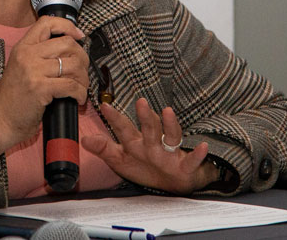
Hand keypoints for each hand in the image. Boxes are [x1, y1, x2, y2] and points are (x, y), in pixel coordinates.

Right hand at [0, 15, 87, 151]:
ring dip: (83, 77)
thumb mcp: (22, 66)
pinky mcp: (40, 88)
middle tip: (82, 71)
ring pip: (73, 64)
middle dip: (82, 57)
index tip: (79, 36)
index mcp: (23, 47)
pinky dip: (80, 92)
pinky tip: (78, 98)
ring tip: (81, 87)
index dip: (68, 26)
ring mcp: (33, 71)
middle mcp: (27, 55)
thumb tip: (71, 48)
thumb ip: (40, 54)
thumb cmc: (15, 96)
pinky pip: (71, 85)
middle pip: (67, 44)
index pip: (47, 23)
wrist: (1, 119)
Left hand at [81, 97, 217, 192]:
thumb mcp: (122, 161)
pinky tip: (202, 146)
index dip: (115, 119)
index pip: (125, 129)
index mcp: (138, 143)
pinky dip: (198, 154)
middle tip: (140, 102)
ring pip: (170, 137)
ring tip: (168, 112)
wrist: (176, 185)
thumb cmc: (148, 168)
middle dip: (145, 117)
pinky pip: (192, 160)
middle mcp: (154, 145)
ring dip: (170, 125)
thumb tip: (84, 139)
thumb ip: (104, 149)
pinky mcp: (186, 167)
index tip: (104, 106)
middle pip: (149, 128)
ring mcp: (170, 154)